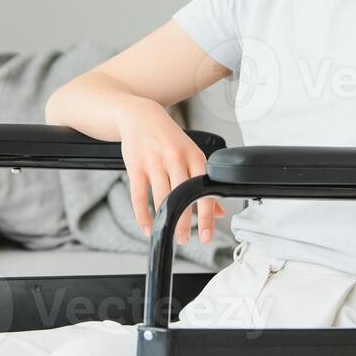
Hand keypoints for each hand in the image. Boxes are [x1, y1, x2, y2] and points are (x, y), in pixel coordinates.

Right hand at [116, 98, 225, 244]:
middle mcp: (176, 159)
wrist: (140, 116)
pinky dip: (143, 215)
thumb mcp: (191, 154)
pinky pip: (139, 197)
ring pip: (162, 200)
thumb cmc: (168, 137)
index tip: (207, 236)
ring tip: (168, 234)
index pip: (203, 191)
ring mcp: (154, 162)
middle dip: (184, 224)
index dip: (206, 216)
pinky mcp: (136, 166)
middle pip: (183, 198)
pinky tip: (148, 226)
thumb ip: (204, 182)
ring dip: (165, 222)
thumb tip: (219, 211)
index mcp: (194, 156)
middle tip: (184, 240)